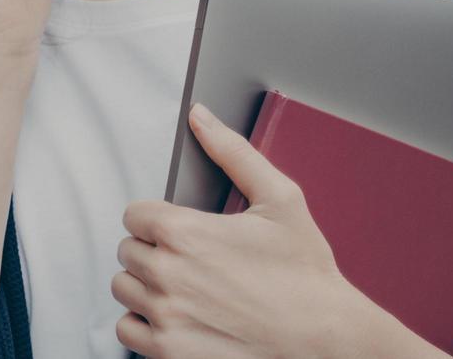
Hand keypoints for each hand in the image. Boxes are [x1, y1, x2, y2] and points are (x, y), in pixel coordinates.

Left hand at [112, 103, 447, 357]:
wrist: (328, 341)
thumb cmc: (307, 276)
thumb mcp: (280, 200)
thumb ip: (232, 152)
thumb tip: (201, 118)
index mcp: (185, 232)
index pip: (134, 213)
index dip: (158, 218)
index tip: (181, 230)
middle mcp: (167, 273)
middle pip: (127, 250)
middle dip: (155, 250)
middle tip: (190, 259)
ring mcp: (166, 316)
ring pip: (124, 288)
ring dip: (146, 285)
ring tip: (184, 287)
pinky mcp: (168, 352)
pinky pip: (126, 330)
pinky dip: (144, 324)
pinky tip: (175, 317)